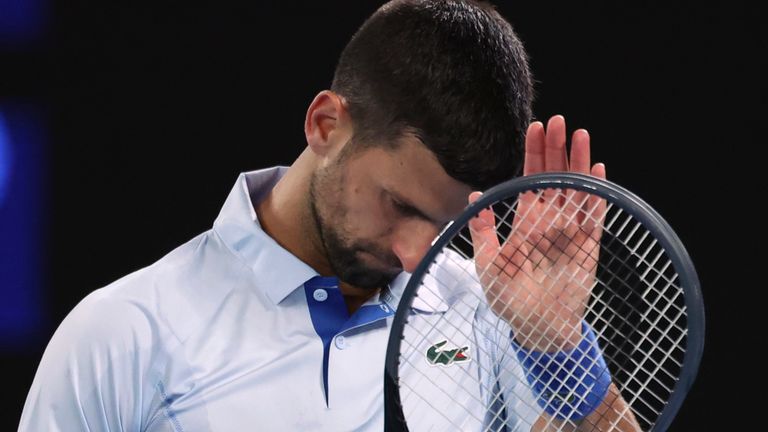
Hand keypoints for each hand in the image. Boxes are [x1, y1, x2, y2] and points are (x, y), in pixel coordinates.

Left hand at [469, 115, 606, 351]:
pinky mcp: (588, 246)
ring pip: (576, 189)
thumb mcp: (488, 263)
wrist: (536, 328)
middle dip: (556, 149)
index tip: (535, 128)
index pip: (530, 179)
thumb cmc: (509, 298)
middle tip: (559, 121)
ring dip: (578, 163)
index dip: (533, 154)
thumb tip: (475, 197)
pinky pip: (594, 215)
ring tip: (580, 134)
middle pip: (554, 177)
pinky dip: (596, 194)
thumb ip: (483, 231)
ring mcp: (570, 231)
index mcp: (526, 222)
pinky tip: (597, 171)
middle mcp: (549, 221)